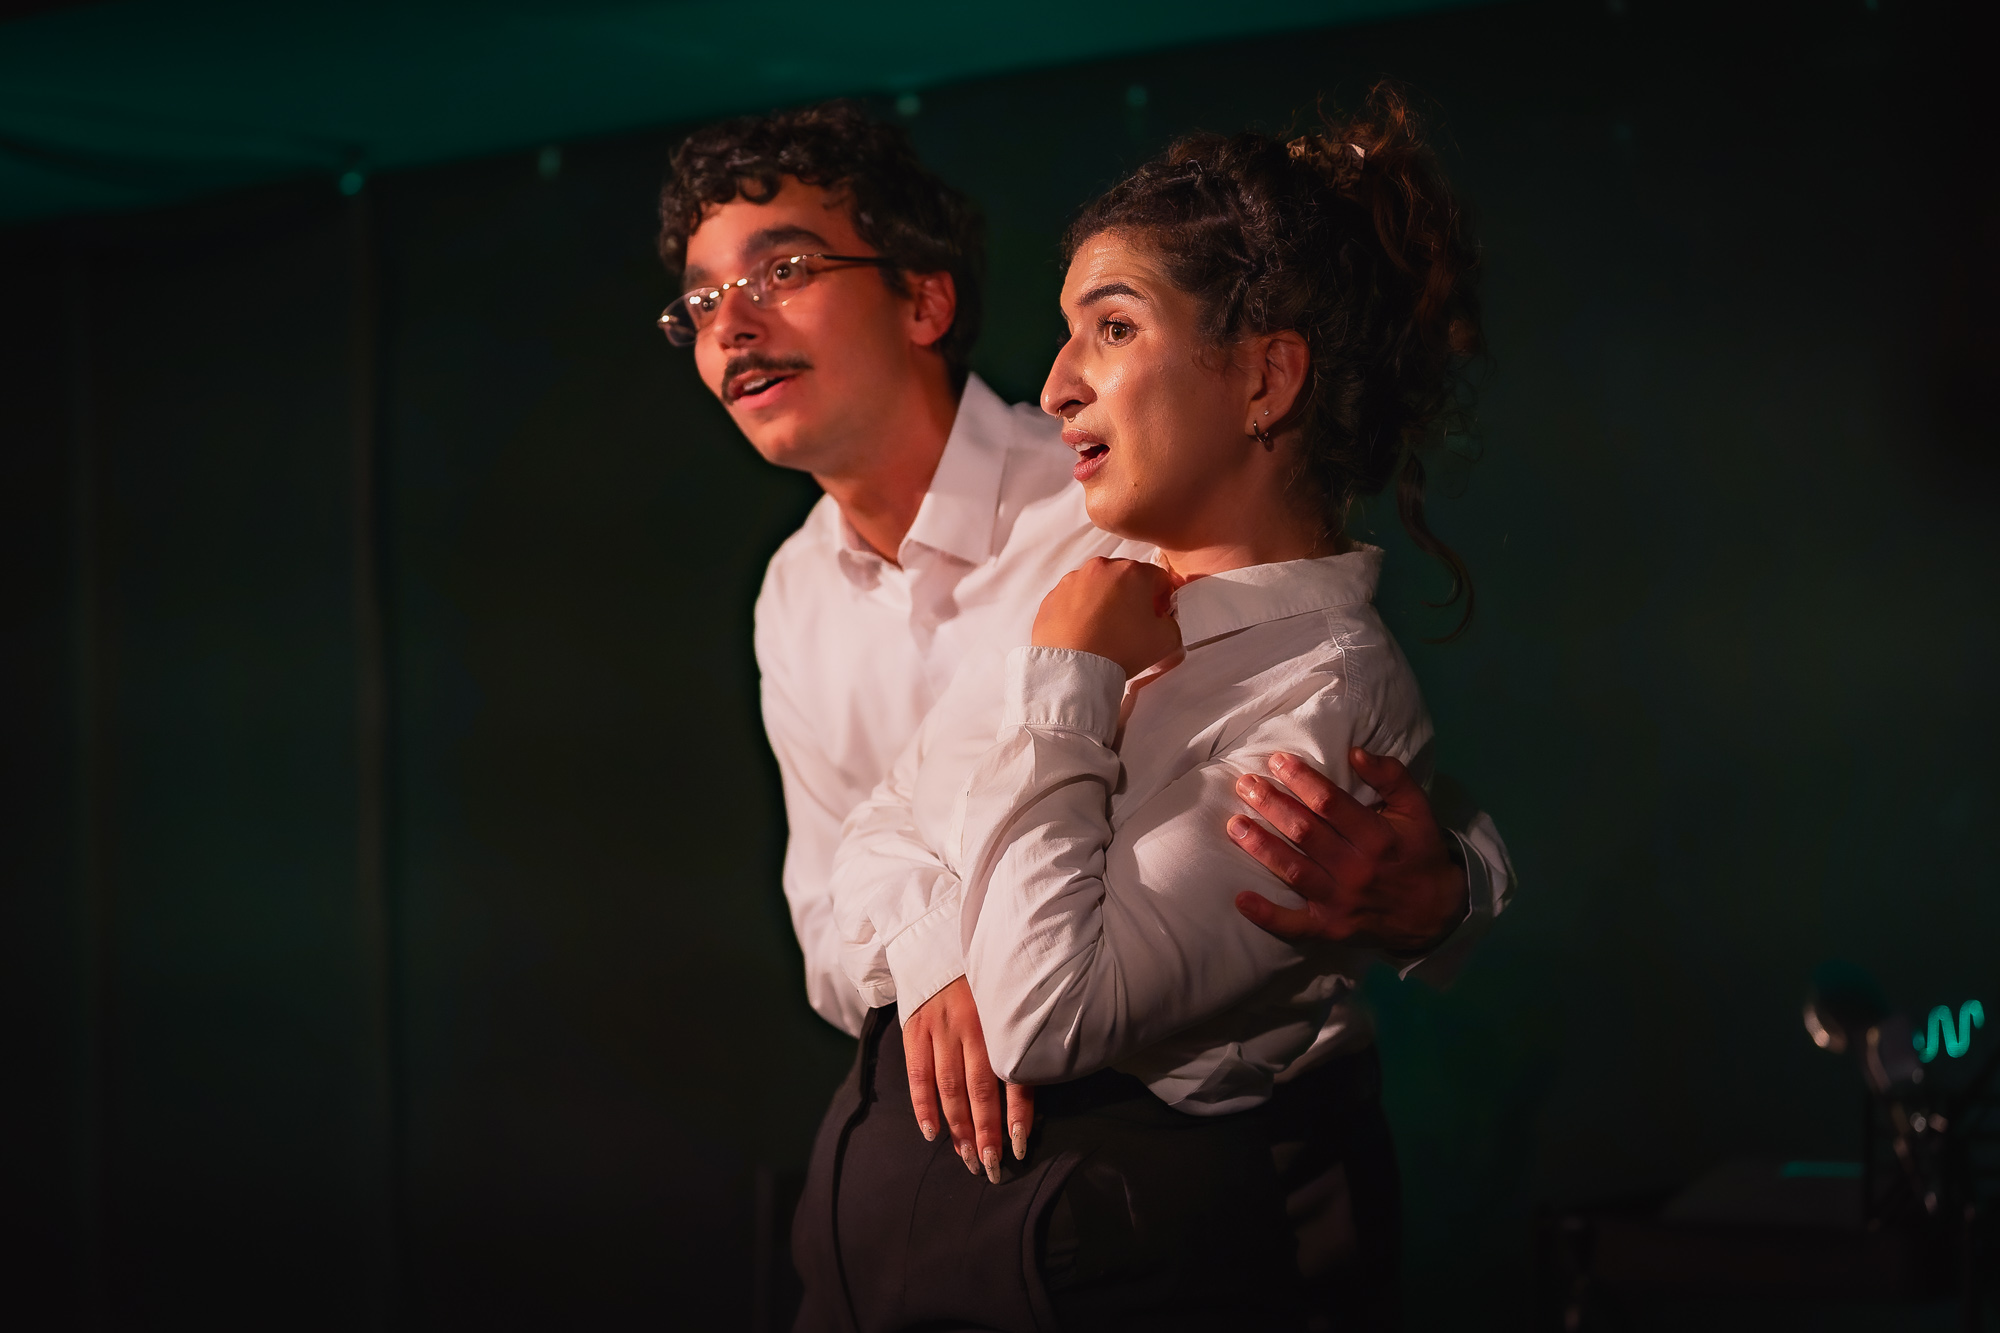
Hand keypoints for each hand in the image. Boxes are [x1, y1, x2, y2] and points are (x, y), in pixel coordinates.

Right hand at [902, 976, 1034, 1181]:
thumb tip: (1031, 1088)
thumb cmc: (986, 980)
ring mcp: (941, 1026)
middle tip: (992, 1167)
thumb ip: (1018, 1037)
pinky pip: (917, 1074)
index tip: (1019, 1147)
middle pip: (981, 1089)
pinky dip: (923, 1105)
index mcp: (1004, 1018)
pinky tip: (932, 1132)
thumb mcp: (1009, 1000)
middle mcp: (974, 1023)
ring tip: (967, 1158)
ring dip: (959, 1127)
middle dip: (986, 1133)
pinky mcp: (916, 1027)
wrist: (941, 941)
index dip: (1017, 1114)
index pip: (1015, 1075)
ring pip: (950, 1086)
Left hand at [1031, 557, 1180, 677]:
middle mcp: (1100, 569)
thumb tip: (1163, 622)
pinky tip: (1085, 634)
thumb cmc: (1119, 650)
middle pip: (1125, 578)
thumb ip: (1172, 624)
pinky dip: (1081, 611)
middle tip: (1132, 625)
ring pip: (1097, 586)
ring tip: (1105, 632)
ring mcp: (1073, 581)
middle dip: (1132, 597)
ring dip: (1105, 602)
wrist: (1074, 669)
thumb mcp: (1165, 640)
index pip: (1158, 578)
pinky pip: (1073, 599)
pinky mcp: (1052, 597)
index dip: (1162, 599)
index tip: (1158, 615)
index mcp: (1131, 572)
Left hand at [1227, 748, 1467, 953]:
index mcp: (1378, 838)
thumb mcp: (1418, 810)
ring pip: (1294, 871)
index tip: (1277, 761)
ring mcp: (1341, 902)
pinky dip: (1267, 915)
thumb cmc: (1419, 853)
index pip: (1331, 803)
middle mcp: (1357, 870)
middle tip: (1245, 784)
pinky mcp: (1330, 929)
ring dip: (1261, 847)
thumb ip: (1392, 777)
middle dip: (1272, 806)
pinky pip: (1294, 925)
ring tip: (1234, 825)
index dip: (1302, 780)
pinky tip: (1240, 899)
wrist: (1435, 914)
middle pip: (1306, 833)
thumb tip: (1356, 752)